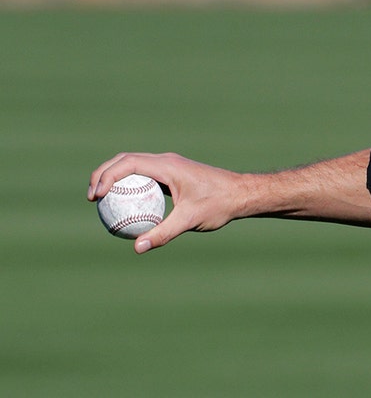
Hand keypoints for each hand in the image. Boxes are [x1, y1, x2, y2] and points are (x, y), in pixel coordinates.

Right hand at [88, 152, 250, 253]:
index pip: (129, 163)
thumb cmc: (219, 204)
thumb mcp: (190, 220)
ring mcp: (169, 165)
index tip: (96, 196)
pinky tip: (125, 207)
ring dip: (114, 176)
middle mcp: (166, 161)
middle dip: (103, 174)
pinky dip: (130, 184)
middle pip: (125, 160)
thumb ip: (163, 233)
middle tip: (91, 198)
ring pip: (134, 164)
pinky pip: (144, 175)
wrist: (241, 194)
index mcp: (168, 166)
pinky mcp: (173, 173)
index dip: (107, 176)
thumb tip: (137, 248)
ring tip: (100, 200)